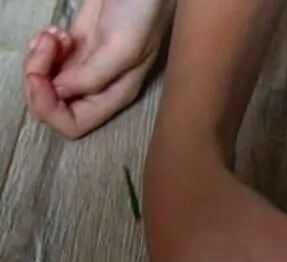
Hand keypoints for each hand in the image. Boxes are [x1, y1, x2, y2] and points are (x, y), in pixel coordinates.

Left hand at [22, 0, 173, 138]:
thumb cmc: (144, 11)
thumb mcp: (124, 46)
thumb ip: (94, 75)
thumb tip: (58, 92)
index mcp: (114, 93)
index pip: (73, 123)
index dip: (49, 107)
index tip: (40, 77)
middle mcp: (98, 84)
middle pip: (52, 102)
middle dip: (39, 77)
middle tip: (48, 45)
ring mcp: (86, 63)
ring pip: (46, 79)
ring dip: (40, 58)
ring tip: (55, 33)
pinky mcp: (79, 43)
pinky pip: (48, 58)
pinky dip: (41, 46)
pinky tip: (56, 30)